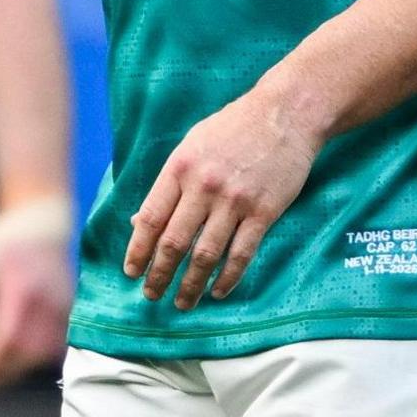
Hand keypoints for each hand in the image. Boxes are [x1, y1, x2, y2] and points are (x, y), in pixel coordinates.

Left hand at [0, 195, 74, 391]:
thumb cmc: (4, 239)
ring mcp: (61, 306)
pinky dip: (38, 358)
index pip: (7, 335)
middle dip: (3, 373)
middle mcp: (46, 300)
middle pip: (28, 351)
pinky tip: (18, 362)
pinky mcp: (68, 309)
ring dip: (20, 369)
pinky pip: (58, 344)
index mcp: (20, 286)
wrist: (44, 221)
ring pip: (46, 352)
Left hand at [125, 85, 324, 310]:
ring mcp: (234, 201)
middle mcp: (203, 186)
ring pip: (205, 254)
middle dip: (159, 275)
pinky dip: (228, 278)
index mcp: (180, 167)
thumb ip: (168, 183)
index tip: (131, 271)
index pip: (150, 218)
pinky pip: (241, 254)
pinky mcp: (264, 211)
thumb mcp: (191, 144)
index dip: (138, 250)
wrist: (285, 113)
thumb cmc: (234, 127)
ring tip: (183, 303)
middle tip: (151, 295)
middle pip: (174, 242)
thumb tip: (139, 221)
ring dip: (191, 285)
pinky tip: (217, 291)